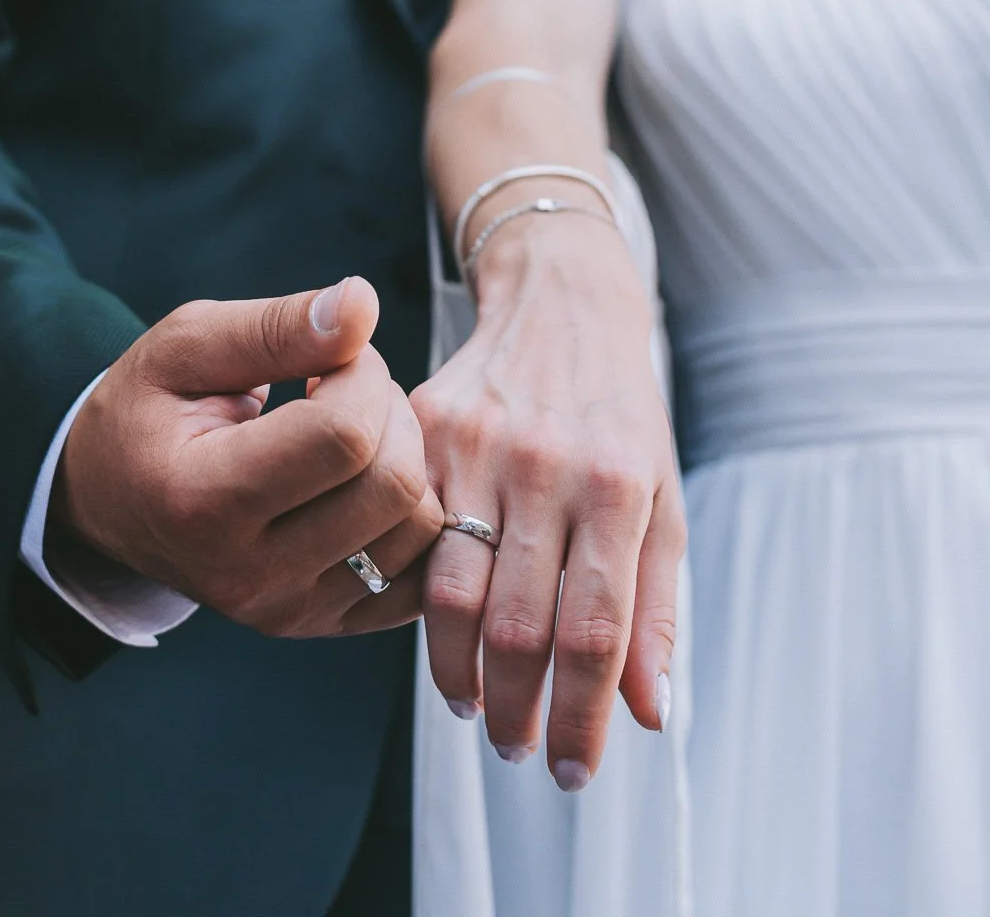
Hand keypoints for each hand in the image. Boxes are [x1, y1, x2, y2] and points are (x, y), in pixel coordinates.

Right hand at [53, 276, 443, 636]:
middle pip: (393, 485)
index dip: (358, 372)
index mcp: (204, 501)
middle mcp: (250, 575)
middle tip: (343, 387)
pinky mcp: (322, 624)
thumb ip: (276, 325)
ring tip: (349, 433)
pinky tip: (366, 478)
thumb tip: (364, 305)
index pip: (343, 436)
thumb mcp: (185, 345)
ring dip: (406, 459)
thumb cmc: (147, 411)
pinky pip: (420, 574)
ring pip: (419, 528)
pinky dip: (412, 515)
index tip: (328, 355)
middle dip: (389, 411)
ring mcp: (291, 611)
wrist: (110, 500)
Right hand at [411, 215, 684, 786]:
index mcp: (617, 485)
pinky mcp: (423, 424)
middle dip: (515, 712)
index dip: (583, 718)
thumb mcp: (662, 498)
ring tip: (473, 707)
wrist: (562, 300)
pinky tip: (438, 629)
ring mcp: (475, 441)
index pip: (596, 632)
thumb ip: (658, 606)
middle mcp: (545, 463)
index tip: (574, 770)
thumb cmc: (620, 413)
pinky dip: (419, 599)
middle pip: (517, 625)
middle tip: (516, 748)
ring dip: (458, 674)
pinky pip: (408, 535)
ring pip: (449, 593)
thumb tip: (650, 713)